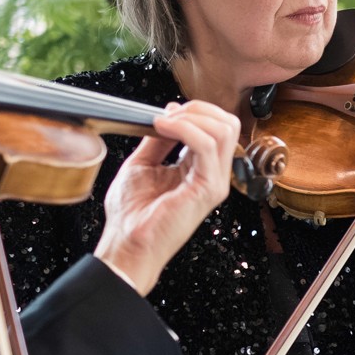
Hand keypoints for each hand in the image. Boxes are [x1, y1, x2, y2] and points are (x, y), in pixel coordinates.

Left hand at [95, 100, 242, 296]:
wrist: (127, 245)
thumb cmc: (132, 215)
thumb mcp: (143, 164)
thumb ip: (158, 140)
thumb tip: (168, 115)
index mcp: (201, 170)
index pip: (218, 128)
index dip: (194, 112)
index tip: (166, 113)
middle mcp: (214, 175)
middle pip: (228, 124)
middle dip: (198, 109)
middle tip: (168, 115)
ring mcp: (215, 182)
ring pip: (223, 130)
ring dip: (190, 118)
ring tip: (163, 123)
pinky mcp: (207, 189)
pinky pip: (206, 145)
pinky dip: (184, 129)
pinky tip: (162, 129)